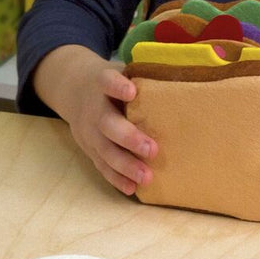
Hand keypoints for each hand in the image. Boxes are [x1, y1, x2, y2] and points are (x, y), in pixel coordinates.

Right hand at [38, 46, 156, 194]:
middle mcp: (93, 108)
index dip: (117, 86)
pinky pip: (101, 165)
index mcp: (101, 82)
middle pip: (107, 124)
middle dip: (129, 138)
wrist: (74, 89)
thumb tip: (185, 80)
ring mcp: (89, 130)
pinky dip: (116, 177)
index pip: (107, 82)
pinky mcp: (89, 148)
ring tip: (146, 177)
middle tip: (152, 149)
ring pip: (104, 149)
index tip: (131, 91)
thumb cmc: (112, 82)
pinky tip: (131, 187)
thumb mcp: (121, 71)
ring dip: (125, 165)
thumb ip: (144, 77)